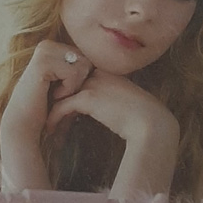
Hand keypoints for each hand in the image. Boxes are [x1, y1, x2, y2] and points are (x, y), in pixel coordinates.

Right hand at [1, 40, 92, 142]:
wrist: (25, 122)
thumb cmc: (47, 105)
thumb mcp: (66, 82)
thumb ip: (79, 68)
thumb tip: (107, 60)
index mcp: (53, 46)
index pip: (86, 57)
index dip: (83, 78)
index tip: (66, 90)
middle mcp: (47, 45)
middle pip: (86, 59)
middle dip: (79, 81)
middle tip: (62, 93)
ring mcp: (44, 51)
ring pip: (82, 65)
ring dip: (73, 86)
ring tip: (57, 94)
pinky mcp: (43, 63)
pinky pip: (73, 73)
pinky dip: (68, 89)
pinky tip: (53, 95)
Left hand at [44, 70, 178, 146]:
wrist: (152, 123)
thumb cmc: (145, 118)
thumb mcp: (129, 102)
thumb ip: (115, 100)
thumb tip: (109, 111)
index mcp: (110, 73)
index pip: (80, 77)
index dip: (70, 91)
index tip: (63, 106)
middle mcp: (100, 74)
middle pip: (68, 82)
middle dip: (57, 99)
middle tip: (52, 116)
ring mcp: (93, 83)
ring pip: (61, 93)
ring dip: (53, 110)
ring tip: (50, 126)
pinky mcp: (87, 97)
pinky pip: (61, 106)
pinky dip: (54, 118)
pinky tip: (52, 129)